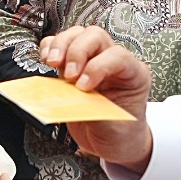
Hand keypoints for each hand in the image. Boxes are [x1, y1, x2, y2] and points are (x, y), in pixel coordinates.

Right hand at [38, 26, 152, 170]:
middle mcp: (113, 62)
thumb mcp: (113, 128)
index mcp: (133, 74)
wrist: (113, 143)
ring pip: (77, 35)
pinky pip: (59, 45)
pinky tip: (46, 60)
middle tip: (68, 75)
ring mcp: (92, 61)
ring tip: (53, 64)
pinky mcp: (73, 67)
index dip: (97, 67)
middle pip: (95, 37)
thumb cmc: (121, 134)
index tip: (83, 87)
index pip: (117, 56)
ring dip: (61, 46)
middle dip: (77, 51)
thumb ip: (94, 111)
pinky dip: (50, 48)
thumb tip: (72, 99)